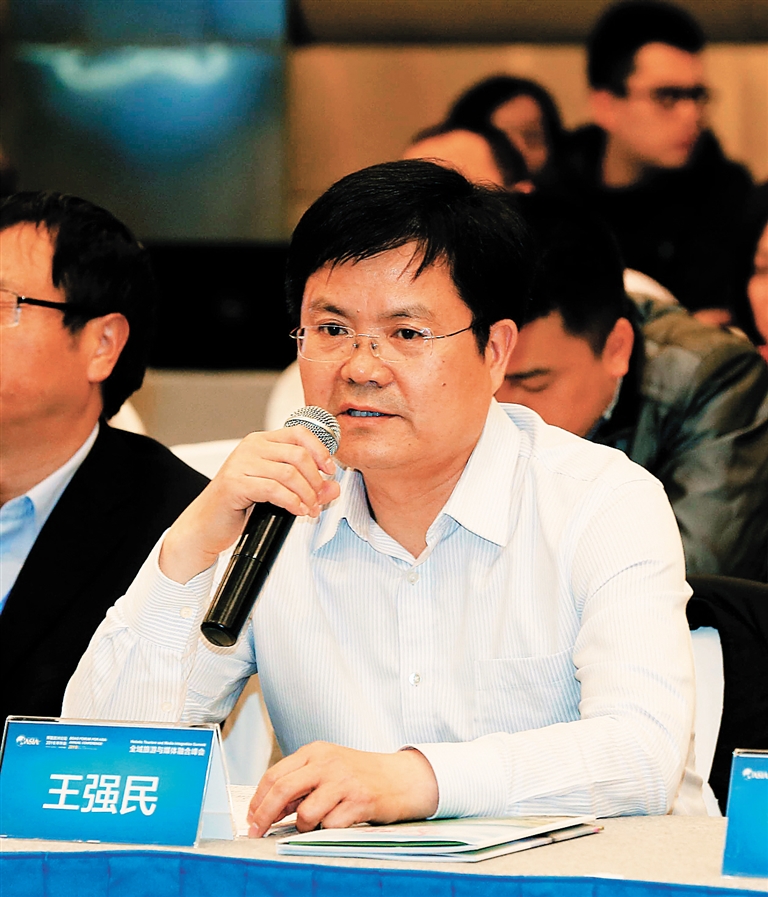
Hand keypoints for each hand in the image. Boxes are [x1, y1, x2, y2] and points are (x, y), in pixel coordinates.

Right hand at [160, 427, 340, 583]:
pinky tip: (298, 511)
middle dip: (316, 480)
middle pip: (298, 454)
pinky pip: (274, 489)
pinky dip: (292, 502)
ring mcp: (241, 463)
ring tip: (310, 509)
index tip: (330, 471)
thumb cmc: (238, 506)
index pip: (299, 433)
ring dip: (307, 494)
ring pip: (289, 473)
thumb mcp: (277, 492)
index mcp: (261, 442)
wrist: (204, 526)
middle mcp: (251, 448)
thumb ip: (306, 487)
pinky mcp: (235, 483)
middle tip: (320, 498)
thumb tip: (333, 488)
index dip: (321, 451)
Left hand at [247, 742, 438, 836]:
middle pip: (282, 790)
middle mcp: (327, 762)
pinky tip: (341, 819)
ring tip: (318, 821)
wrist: (398, 778)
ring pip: (306, 814)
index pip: (275, 775)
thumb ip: (300, 784)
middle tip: (257, 833)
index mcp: (315, 751)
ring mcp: (343, 781)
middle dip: (264, 816)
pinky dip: (329, 829)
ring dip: (305, 826)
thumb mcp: (327, 768)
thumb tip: (268, 809)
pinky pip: (330, 826)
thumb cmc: (358, 774)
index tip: (251, 818)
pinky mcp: (359, 801)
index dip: (258, 800)